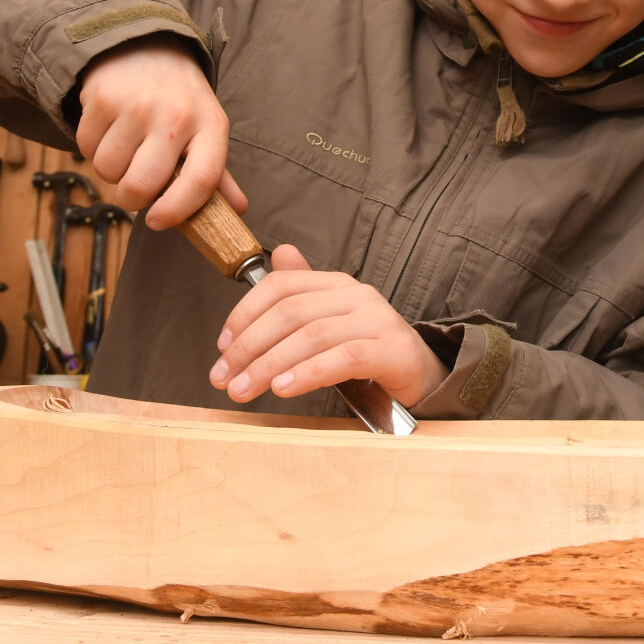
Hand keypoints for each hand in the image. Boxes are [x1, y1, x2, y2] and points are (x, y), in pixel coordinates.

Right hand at [75, 37, 245, 229]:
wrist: (145, 45)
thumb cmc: (179, 100)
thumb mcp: (206, 128)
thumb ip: (217, 174)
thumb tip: (236, 212)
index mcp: (210, 126)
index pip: (202, 181)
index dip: (177, 211)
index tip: (158, 222)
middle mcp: (176, 115)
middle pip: (142, 185)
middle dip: (131, 199)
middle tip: (134, 186)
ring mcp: (137, 105)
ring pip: (108, 171)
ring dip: (111, 171)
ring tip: (125, 147)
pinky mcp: (102, 97)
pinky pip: (86, 148)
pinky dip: (92, 148)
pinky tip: (109, 129)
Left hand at [209, 245, 448, 408]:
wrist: (423, 377)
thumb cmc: (369, 353)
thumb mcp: (330, 325)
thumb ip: (302, 298)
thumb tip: (281, 254)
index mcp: (336, 284)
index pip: (281, 286)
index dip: (245, 313)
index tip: (221, 347)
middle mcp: (357, 294)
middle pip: (291, 312)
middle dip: (249, 347)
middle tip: (223, 379)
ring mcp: (378, 319)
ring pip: (312, 335)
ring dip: (270, 365)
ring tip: (244, 389)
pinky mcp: (393, 349)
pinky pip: (344, 357)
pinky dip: (309, 373)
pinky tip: (284, 389)